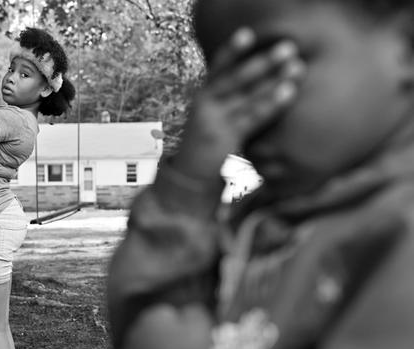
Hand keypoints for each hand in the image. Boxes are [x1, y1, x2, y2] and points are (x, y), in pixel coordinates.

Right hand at [173, 27, 305, 179]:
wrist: (188, 178)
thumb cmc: (206, 148)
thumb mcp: (214, 120)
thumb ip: (230, 103)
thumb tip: (261, 84)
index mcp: (202, 97)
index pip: (218, 69)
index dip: (231, 52)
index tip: (247, 34)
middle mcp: (205, 105)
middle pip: (236, 78)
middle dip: (263, 62)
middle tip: (288, 48)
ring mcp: (214, 120)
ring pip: (247, 95)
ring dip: (273, 79)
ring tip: (297, 66)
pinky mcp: (224, 138)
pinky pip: (252, 117)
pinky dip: (272, 103)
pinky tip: (288, 92)